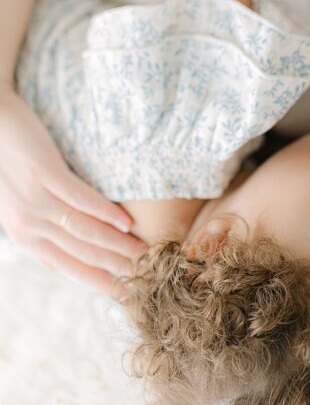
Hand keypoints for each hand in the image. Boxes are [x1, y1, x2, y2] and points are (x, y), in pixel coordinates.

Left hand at [0, 89, 145, 295]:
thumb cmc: (8, 161)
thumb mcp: (20, 204)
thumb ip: (42, 229)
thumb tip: (62, 258)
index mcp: (26, 236)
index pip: (70, 267)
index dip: (101, 282)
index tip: (129, 295)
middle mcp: (29, 225)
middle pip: (82, 253)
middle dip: (116, 267)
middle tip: (148, 277)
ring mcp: (35, 199)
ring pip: (83, 230)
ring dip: (117, 244)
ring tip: (144, 251)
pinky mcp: (42, 172)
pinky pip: (79, 198)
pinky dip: (104, 212)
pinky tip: (126, 221)